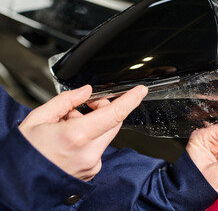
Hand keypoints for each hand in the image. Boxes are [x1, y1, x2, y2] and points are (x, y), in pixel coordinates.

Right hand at [19, 85, 147, 180]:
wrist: (19, 183)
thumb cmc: (25, 153)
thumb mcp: (38, 118)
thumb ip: (66, 101)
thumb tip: (85, 92)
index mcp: (76, 136)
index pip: (114, 114)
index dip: (130, 100)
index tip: (140, 91)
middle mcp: (89, 153)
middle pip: (113, 122)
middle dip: (105, 108)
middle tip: (86, 104)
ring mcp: (92, 164)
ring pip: (106, 134)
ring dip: (95, 123)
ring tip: (69, 124)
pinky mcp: (92, 170)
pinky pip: (99, 146)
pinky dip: (90, 137)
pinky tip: (71, 138)